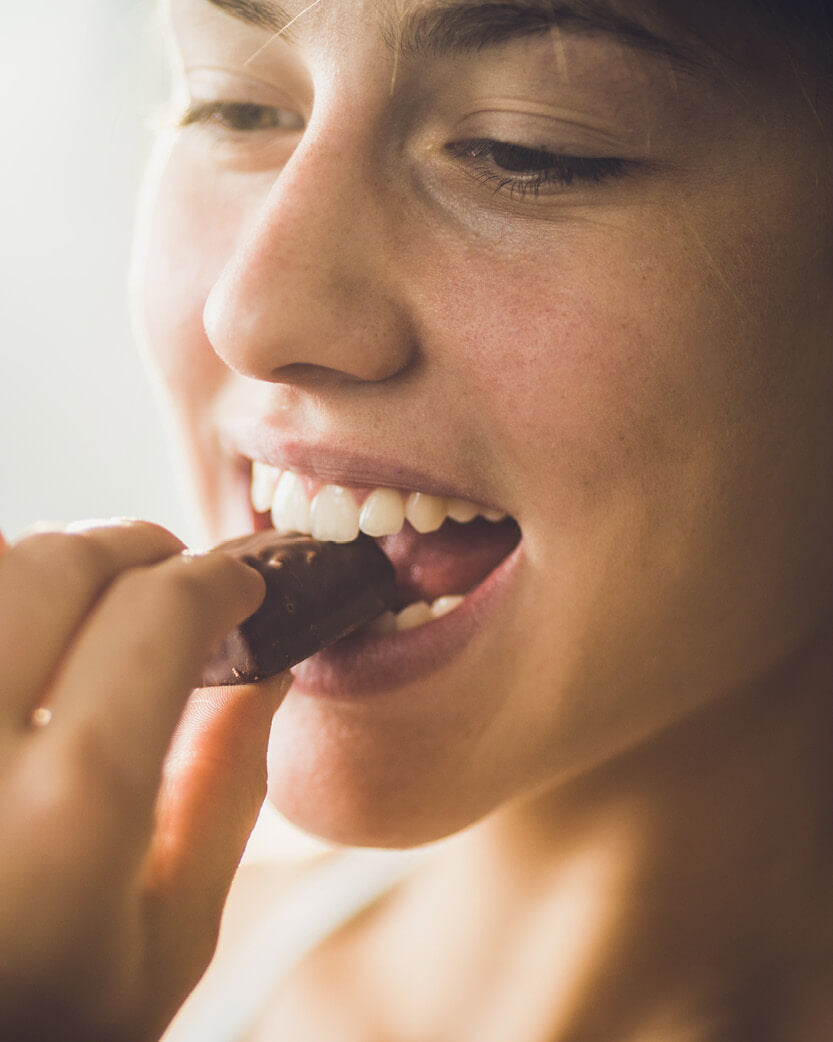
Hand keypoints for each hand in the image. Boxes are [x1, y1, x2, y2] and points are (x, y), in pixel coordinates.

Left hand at [0, 521, 290, 1041]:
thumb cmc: (43, 1033)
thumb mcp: (166, 941)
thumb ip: (225, 787)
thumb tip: (266, 668)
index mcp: (69, 812)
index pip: (158, 615)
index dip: (215, 580)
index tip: (238, 584)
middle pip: (54, 564)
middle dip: (130, 546)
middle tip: (168, 570)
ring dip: (42, 564)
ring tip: (82, 602)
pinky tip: (18, 645)